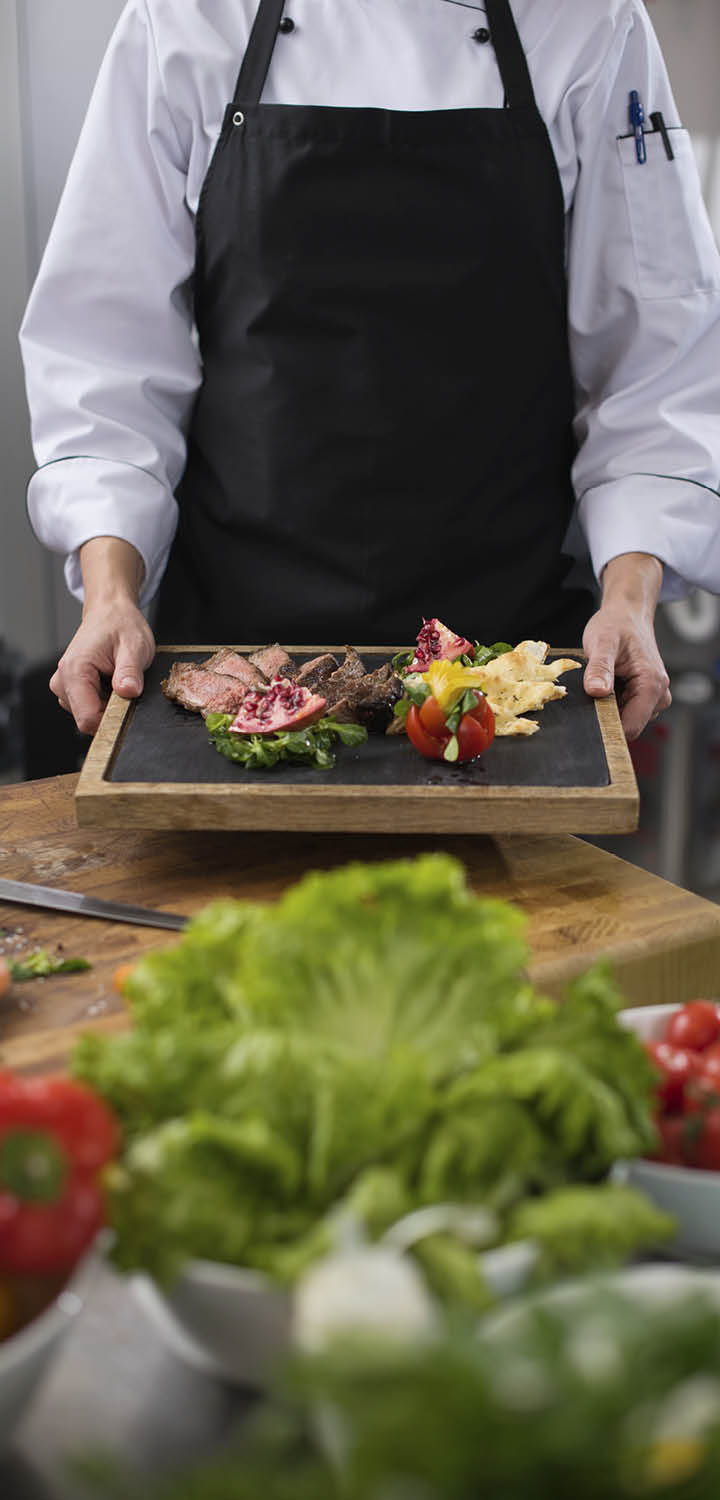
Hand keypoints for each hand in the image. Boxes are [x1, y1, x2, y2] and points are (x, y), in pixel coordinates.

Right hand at [50, 538, 154, 734]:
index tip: (128, 707)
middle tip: (125, 685)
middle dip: (111, 710)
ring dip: (107, 705)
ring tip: (116, 679)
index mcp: (75, 670)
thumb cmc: (120, 625)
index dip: (112, 720)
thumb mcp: (134, 645)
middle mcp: (62, 680)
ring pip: (88, 715)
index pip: (88, 718)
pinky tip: (109, 681)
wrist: (110, 612)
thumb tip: (128, 691)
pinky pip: (87, 707)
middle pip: (87, 719)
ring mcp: (63, 685)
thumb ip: (130, 671)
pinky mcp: (69, 688)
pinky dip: (103, 700)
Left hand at [582, 553, 670, 740]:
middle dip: (606, 715)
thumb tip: (597, 691)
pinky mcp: (645, 698)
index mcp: (652, 685)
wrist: (626, 615)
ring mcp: (654, 698)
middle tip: (591, 691)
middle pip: (628, 725)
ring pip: (625, 720)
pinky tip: (605, 686)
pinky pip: (625, 712)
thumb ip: (599, 668)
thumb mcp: (602, 643)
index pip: (631, 727)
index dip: (607, 729)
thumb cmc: (616, 625)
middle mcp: (659, 696)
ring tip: (600, 683)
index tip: (587, 718)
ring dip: (608, 708)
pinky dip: (611, 703)